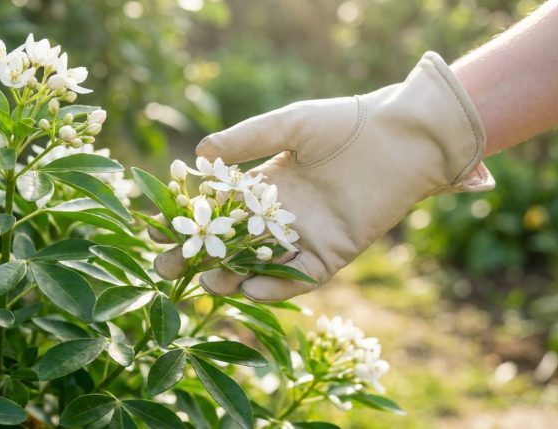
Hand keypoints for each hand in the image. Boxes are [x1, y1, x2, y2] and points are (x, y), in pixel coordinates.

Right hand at [154, 51, 494, 301]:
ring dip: (232, 276)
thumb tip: (200, 154)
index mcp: (266, 186)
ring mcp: (305, 238)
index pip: (217, 209)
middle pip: (231, 244)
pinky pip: (299, 277)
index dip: (187, 219)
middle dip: (198, 257)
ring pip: (260, 265)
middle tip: (166, 267)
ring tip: (206, 281)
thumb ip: (247, 140)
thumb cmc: (346, 123)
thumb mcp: (289, 125)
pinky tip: (251, 286)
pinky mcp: (332, 254)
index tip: (156, 226)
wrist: (401, 136)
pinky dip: (276, 285)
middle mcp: (280, 217)